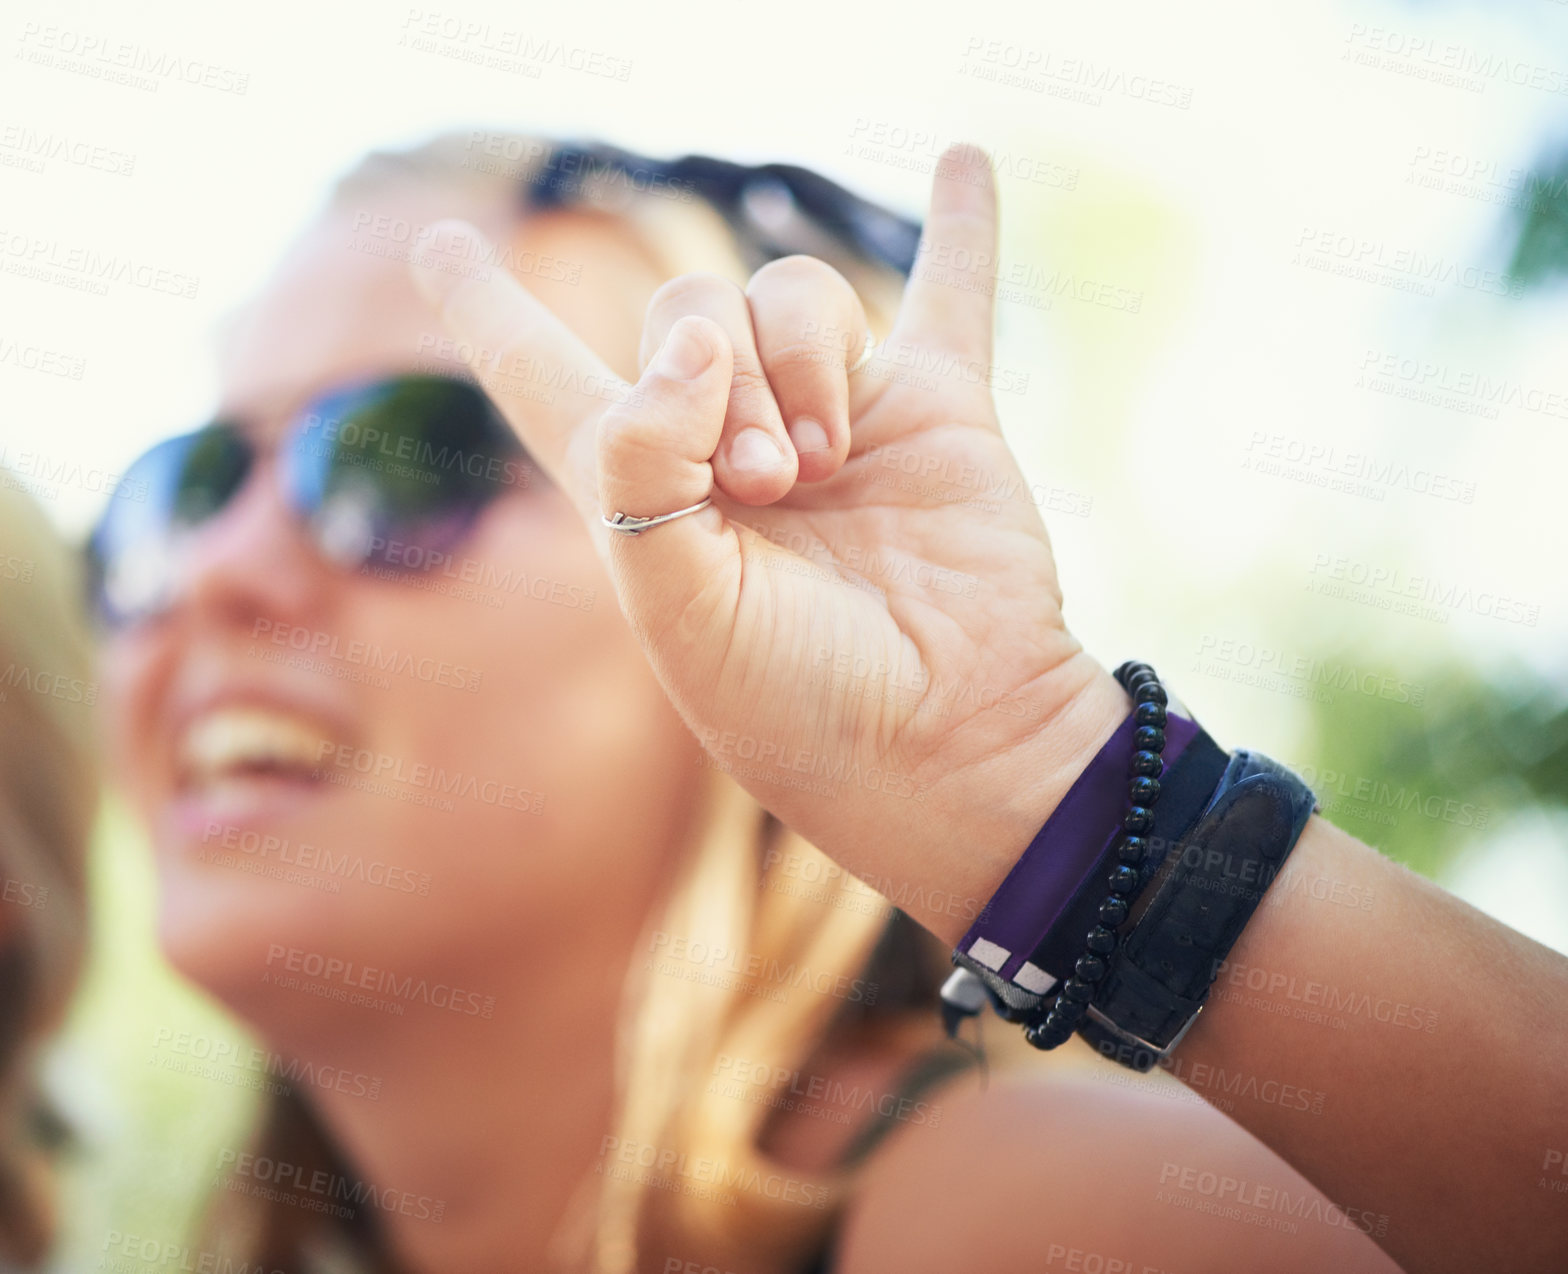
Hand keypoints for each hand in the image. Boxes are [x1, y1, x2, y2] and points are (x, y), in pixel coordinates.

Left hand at [412, 145, 1125, 941]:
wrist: (941, 739)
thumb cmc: (797, 704)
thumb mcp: (675, 607)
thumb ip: (643, 464)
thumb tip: (686, 340)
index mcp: (643, 492)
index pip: (544, 376)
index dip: (488, 312)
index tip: (437, 245)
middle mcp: (732, 442)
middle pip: (685, 310)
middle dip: (713, 378)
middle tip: (762, 487)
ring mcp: (838, 419)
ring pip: (793, 293)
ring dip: (799, 365)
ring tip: (821, 467)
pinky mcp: (939, 410)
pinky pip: (950, 294)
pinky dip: (961, 228)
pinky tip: (966, 159)